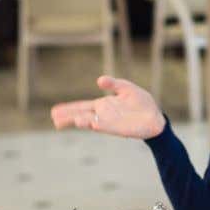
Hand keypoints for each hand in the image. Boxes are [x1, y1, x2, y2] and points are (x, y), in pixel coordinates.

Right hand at [50, 76, 166, 138]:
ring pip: (91, 122)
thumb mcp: (126, 88)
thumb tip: (99, 80)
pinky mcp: (118, 128)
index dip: (69, 108)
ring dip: (81, 121)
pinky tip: (91, 123)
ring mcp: (110, 122)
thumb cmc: (141, 102)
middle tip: (54, 119)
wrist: (155, 117)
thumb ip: (113, 84)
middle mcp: (103, 114)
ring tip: (70, 120)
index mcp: (103, 105)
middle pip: (81, 115)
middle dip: (69, 117)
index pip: (82, 106)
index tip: (55, 111)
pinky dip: (97, 125)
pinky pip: (105, 126)